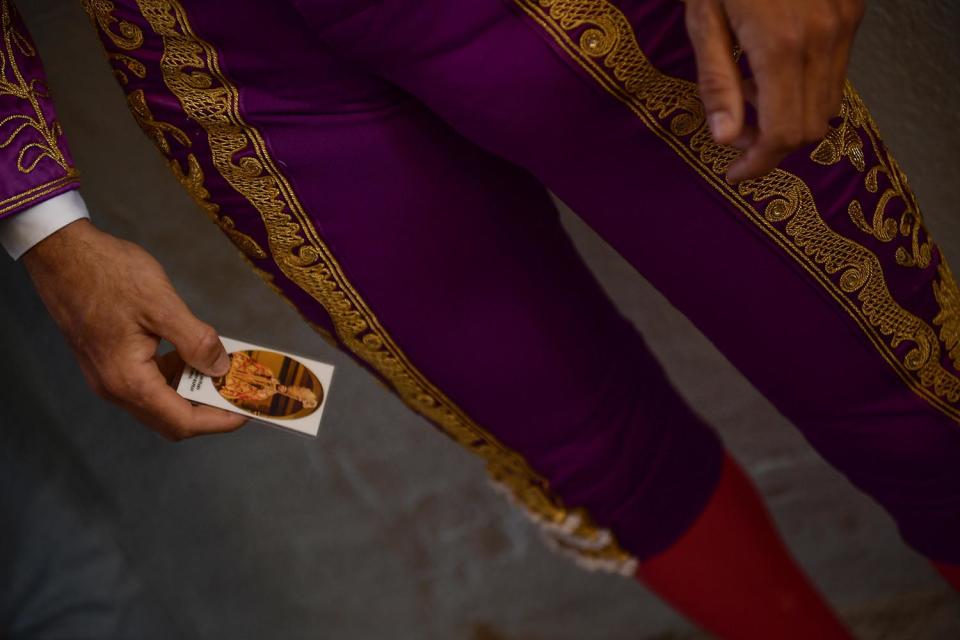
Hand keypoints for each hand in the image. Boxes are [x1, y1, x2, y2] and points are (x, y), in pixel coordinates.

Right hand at [23, 219, 245, 440]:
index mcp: (128, 381)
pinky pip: (147, 382)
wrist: (61, 253)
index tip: (248, 412)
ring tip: (223, 371)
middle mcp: (115, 388)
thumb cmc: (107, 274)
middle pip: (171, 419)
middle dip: (209, 410)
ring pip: (159, 402)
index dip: (219, 421)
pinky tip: (193, 355)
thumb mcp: (161, 305)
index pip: (182, 421)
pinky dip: (174, 376)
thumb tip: (220, 368)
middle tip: (240, 393)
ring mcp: (108, 377)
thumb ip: (195, 341)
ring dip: (192, 392)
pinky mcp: (108, 362)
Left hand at [684, 0, 864, 181]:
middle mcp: (821, 39)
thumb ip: (717, 81)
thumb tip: (724, 138)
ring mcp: (843, 24)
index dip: (758, 164)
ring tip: (751, 87)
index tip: (735, 174)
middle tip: (736, 128)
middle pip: (809, 128)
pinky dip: (807, 88)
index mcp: (779, 45)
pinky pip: (836, 73)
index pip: (781, 133)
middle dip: (772, 143)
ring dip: (790, 116)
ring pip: (829, 104)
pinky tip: (774, 65)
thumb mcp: (705, 19)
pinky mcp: (852, 13)